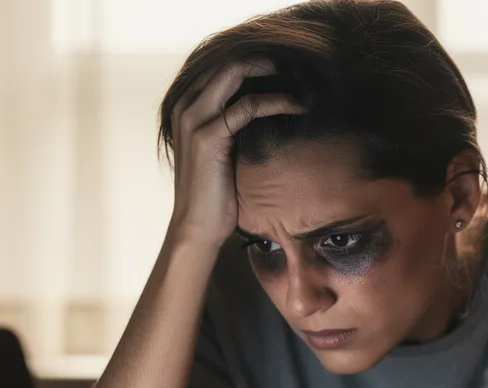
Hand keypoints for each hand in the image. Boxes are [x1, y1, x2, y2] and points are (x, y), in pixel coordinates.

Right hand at [166, 58, 304, 249]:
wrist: (197, 227)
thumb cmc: (214, 193)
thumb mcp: (222, 149)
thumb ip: (232, 123)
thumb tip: (264, 104)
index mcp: (186, 105)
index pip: (220, 66)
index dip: (254, 62)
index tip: (286, 66)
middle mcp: (185, 106)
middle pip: (227, 62)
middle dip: (265, 60)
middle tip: (297, 66)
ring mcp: (194, 119)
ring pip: (234, 74)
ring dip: (273, 72)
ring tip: (302, 81)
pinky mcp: (208, 136)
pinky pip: (248, 106)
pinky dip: (277, 101)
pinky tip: (299, 106)